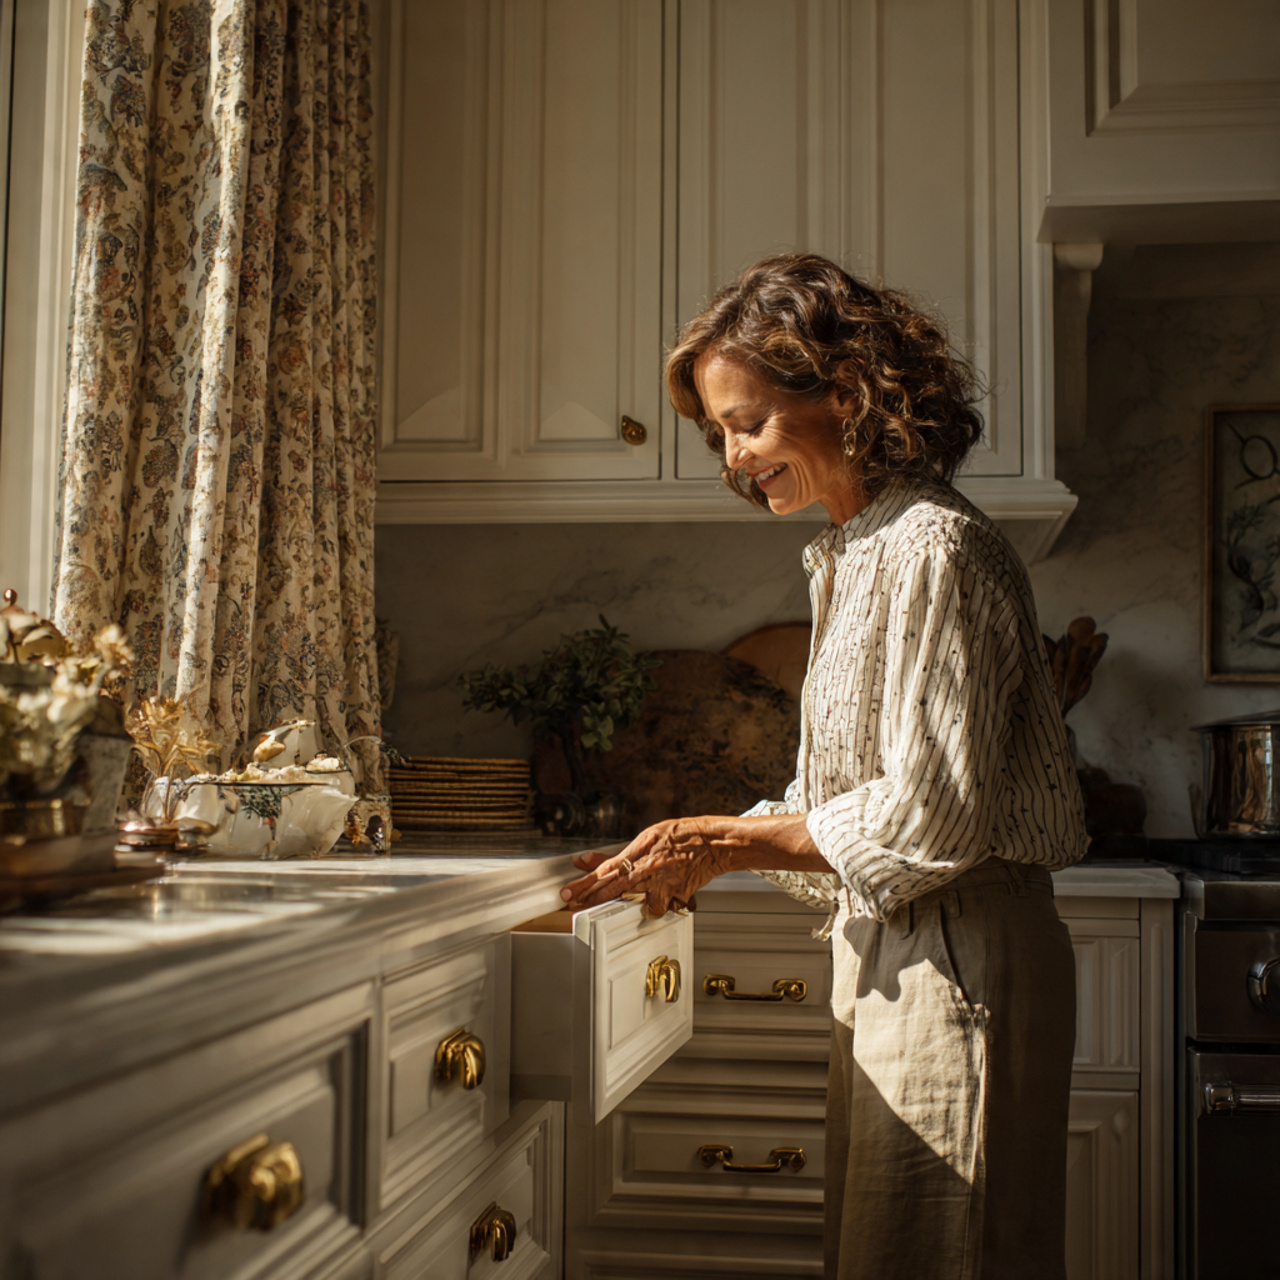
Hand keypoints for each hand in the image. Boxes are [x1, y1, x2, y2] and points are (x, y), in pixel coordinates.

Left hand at [560, 818, 735, 916]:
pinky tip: (647, 905)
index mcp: (641, 849)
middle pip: (613, 888)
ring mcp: (662, 883)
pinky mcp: (674, 895)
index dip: (585, 882)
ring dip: (618, 905)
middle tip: (574, 904)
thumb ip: (617, 853)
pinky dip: (650, 908)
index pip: (606, 869)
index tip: (569, 891)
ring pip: (632, 902)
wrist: (713, 843)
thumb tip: (587, 859)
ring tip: (603, 907)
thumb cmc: (680, 836)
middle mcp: (650, 867)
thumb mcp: (646, 837)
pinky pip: (655, 908)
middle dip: (590, 898)